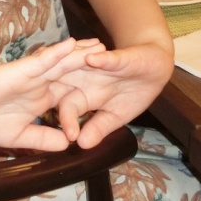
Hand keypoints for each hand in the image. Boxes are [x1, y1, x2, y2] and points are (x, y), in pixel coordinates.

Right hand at [0, 37, 103, 151]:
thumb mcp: (22, 136)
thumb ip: (44, 138)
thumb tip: (67, 143)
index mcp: (41, 98)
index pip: (70, 90)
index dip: (88, 86)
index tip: (110, 85)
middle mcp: (40, 83)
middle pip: (70, 71)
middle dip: (90, 64)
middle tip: (115, 56)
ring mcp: (32, 75)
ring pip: (61, 61)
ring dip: (80, 53)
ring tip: (100, 44)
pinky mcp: (21, 70)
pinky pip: (43, 59)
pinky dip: (58, 52)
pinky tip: (74, 45)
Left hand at [55, 42, 172, 148]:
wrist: (154, 69)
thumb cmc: (132, 94)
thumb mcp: (116, 115)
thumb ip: (99, 128)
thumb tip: (82, 145)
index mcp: (82, 95)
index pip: (67, 107)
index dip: (66, 120)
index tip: (71, 136)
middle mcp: (83, 78)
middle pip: (63, 82)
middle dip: (54, 88)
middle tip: (46, 99)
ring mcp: (96, 64)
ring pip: (77, 64)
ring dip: (69, 66)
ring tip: (57, 68)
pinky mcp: (114, 55)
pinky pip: (105, 56)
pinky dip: (100, 58)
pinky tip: (92, 58)